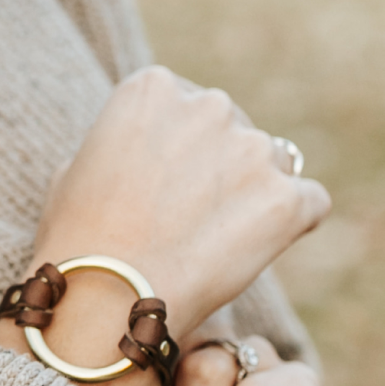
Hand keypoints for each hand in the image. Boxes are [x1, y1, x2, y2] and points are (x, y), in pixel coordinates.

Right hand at [31, 66, 328, 334]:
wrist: (105, 297)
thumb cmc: (80, 238)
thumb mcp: (76, 167)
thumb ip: (121, 142)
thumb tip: (142, 151)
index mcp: (153, 88)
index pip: (187, 104)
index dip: (178, 148)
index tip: (164, 184)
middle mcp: (209, 104)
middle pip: (233, 129)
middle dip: (220, 167)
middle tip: (190, 218)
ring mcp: (253, 149)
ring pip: (273, 164)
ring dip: (253, 195)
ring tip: (213, 242)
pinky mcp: (286, 199)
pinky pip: (308, 203)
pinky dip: (288, 226)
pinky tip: (252, 252)